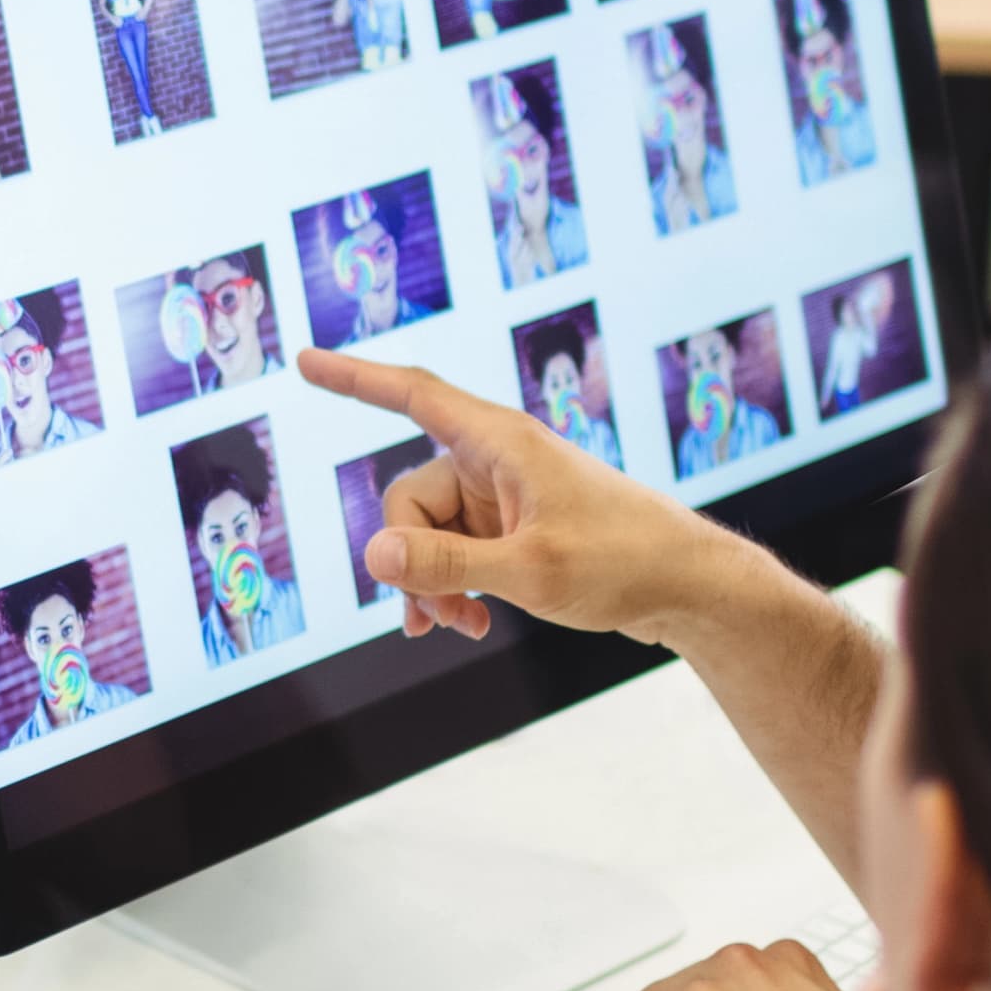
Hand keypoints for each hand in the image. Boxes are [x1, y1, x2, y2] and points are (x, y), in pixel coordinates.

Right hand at [296, 348, 741, 646]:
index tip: (302, 361)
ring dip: (433, 584)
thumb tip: (373, 555)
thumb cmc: (623, 563)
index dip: (352, 378)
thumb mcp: (529, 571)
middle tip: (433, 618)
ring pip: (429, 535)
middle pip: (408, 498)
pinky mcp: (513, 529)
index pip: (411, 395)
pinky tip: (468, 626)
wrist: (688, 589)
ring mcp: (502, 497)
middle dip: (409, 560)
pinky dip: (453, 588)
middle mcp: (496, 461)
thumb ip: (447, 564)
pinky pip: (455, 552)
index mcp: (501, 443)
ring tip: (460, 630)